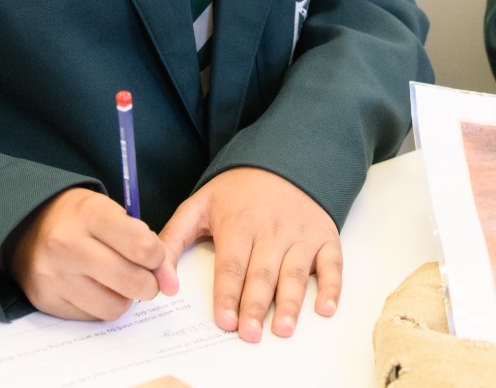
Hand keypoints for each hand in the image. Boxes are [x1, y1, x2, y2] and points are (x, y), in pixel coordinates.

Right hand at [9, 188, 178, 321]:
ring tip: (117, 281)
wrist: (25, 225)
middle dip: (149, 284)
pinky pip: (92, 317)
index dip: (158, 257)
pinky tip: (95, 287)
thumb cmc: (79, 218)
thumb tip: (169, 284)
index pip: (142, 247)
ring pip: (114, 307)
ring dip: (125, 298)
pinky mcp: (45, 299)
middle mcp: (67, 245)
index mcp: (89, 214)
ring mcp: (53, 275)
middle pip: (132, 282)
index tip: (153, 256)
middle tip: (144, 277)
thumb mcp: (111, 212)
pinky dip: (101, 305)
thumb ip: (144, 241)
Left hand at [160, 167, 341, 341]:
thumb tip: (163, 280)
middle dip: (256, 306)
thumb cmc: (238, 191)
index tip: (225, 321)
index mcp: (239, 223)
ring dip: (291, 303)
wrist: (284, 160)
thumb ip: (173, 240)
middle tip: (250, 335)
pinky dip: (332, 287)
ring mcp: (302, 234)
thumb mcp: (198, 206)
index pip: (232, 265)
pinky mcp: (325, 237)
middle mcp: (272, 230)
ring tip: (283, 329)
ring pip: (295, 273)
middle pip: (263, 274)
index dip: (228, 295)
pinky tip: (325, 309)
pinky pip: (332, 264)